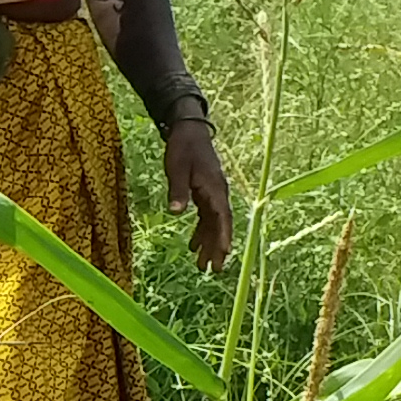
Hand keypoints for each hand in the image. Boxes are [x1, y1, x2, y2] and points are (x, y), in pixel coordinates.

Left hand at [164, 117, 233, 269]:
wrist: (188, 130)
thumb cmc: (183, 147)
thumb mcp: (177, 168)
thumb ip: (177, 190)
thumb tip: (176, 212)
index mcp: (214, 188)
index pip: (222, 216)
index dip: (223, 236)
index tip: (223, 253)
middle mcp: (218, 193)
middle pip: (220, 224)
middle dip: (217, 247)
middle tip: (214, 270)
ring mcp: (213, 193)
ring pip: (213, 223)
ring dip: (208, 243)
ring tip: (202, 265)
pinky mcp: (205, 193)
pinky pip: (206, 217)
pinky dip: (201, 232)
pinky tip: (193, 246)